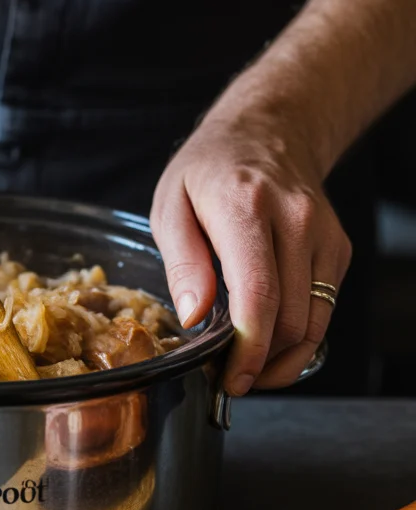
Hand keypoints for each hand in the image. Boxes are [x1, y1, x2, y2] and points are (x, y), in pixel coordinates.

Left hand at [150, 103, 351, 395]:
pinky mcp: (338, 249)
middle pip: (291, 319)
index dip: (248, 350)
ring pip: (314, 324)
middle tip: (228, 379)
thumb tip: (194, 318)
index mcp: (246, 208)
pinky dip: (298, 336)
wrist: (269, 130)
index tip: (230, 379)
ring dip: (283, 359)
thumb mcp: (171, 206)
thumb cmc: (210, 170)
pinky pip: (323, 309)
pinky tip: (268, 338)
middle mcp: (296, 220)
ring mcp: (324, 235)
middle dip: (262, 364)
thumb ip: (181, 263)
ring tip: (248, 369)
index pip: (258, 295)